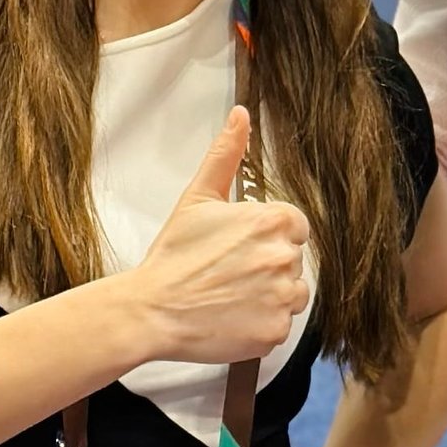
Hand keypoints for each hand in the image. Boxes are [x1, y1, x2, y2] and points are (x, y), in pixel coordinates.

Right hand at [132, 107, 311, 364]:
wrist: (152, 309)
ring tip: (230, 295)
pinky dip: (259, 325)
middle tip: (227, 273)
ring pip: (292, 295)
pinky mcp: (275, 332)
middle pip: (293, 261)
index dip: (267, 237)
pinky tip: (231, 317)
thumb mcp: (198, 197)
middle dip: (266, 267)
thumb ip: (226, 154)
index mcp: (273, 221)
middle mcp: (284, 257)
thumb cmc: (174, 255)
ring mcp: (282, 297)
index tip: (240, 248)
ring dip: (268, 297)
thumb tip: (241, 115)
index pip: (294, 228)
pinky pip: (280, 326)